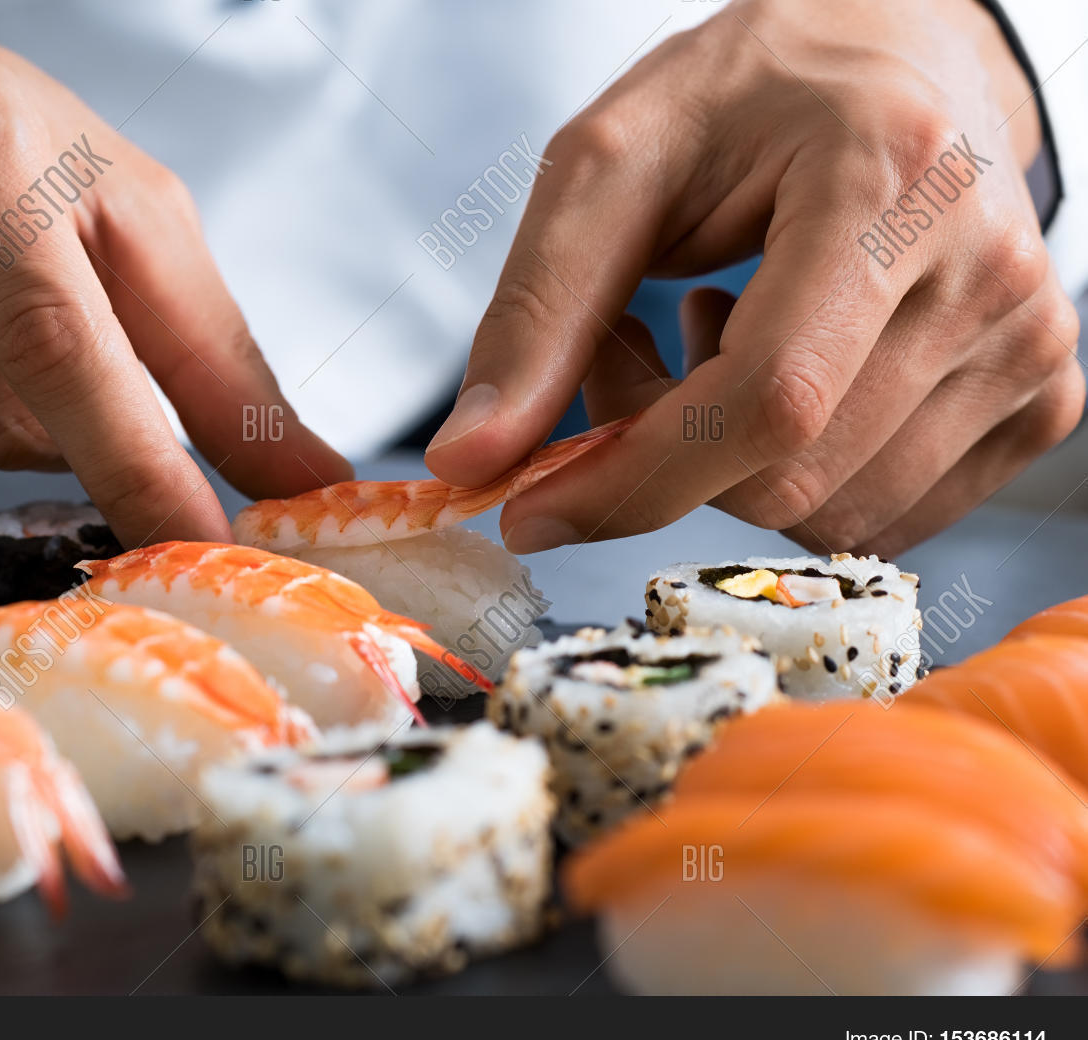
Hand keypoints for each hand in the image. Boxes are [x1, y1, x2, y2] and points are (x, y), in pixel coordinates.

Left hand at [426, 0, 1081, 556]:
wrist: (900, 62)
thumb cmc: (753, 98)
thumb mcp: (613, 163)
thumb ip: (536, 311)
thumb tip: (469, 462)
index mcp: (889, 181)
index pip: (764, 402)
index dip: (630, 480)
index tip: (530, 506)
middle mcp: (988, 273)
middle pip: (783, 478)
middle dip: (661, 455)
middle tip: (625, 352)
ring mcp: (1028, 344)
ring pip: (824, 513)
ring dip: (723, 465)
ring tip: (712, 339)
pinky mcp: (1040, 398)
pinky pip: (878, 517)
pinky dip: (796, 475)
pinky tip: (786, 369)